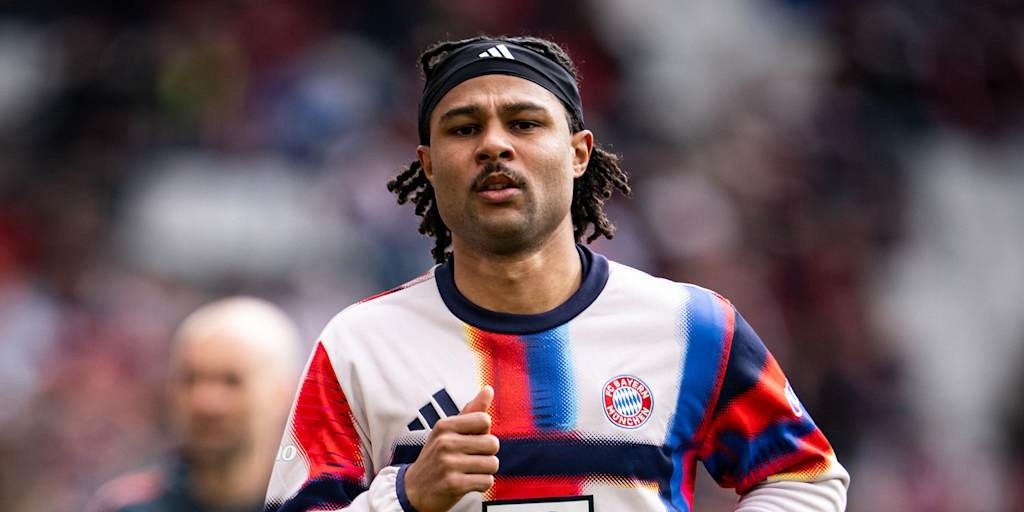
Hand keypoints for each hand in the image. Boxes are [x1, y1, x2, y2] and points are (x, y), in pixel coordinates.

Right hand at [403, 386, 499, 511]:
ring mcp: (448, 464)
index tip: (471, 440)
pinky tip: (467, 482)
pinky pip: (487, 481)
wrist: (413, 490)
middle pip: (493, 443)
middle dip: (487, 454)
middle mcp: (445, 442)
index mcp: (445, 426)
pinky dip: (481, 484)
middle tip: (471, 459)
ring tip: (469, 471)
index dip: (483, 432)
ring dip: (485, 471)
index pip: (484, 420)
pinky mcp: (454, 484)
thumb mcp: (447, 432)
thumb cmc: (436, 457)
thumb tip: (489, 389)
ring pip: (492, 464)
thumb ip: (470, 411)